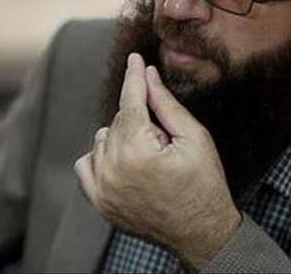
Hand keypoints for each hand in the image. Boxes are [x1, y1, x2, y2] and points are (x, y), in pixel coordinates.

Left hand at [74, 53, 241, 267]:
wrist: (201, 233)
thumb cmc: (204, 185)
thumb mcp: (195, 138)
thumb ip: (166, 104)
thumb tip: (147, 75)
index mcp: (138, 150)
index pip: (130, 101)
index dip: (134, 77)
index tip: (133, 58)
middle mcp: (113, 169)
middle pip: (118, 120)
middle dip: (142, 122)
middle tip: (165, 142)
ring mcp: (102, 188)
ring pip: (102, 139)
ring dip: (122, 138)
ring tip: (150, 158)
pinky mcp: (99, 202)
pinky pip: (86, 164)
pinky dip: (101, 157)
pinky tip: (124, 163)